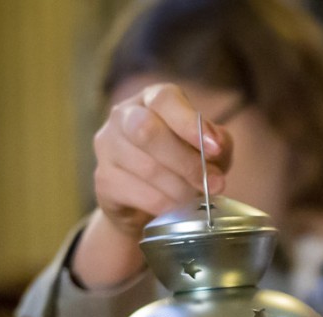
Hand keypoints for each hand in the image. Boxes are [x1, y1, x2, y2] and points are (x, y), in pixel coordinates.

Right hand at [72, 83, 233, 288]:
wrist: (147, 203)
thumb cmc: (183, 165)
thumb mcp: (210, 150)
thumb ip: (219, 142)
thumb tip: (217, 144)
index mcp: (152, 99)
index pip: (165, 100)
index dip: (190, 124)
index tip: (215, 149)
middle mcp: (123, 116)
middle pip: (147, 131)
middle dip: (187, 163)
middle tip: (214, 185)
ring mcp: (108, 147)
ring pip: (146, 167)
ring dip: (181, 189)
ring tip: (199, 201)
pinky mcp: (103, 179)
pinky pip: (137, 194)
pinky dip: (165, 205)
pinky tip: (178, 210)